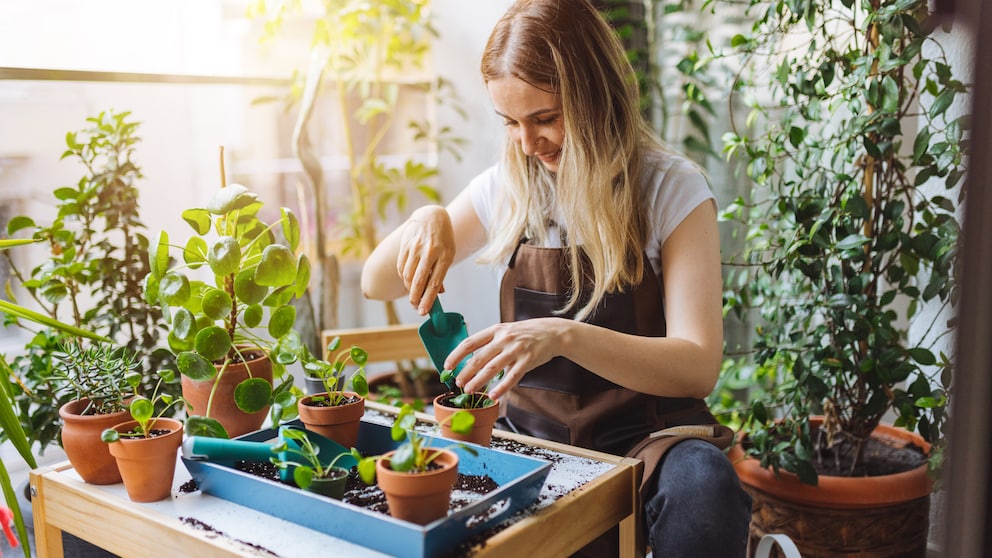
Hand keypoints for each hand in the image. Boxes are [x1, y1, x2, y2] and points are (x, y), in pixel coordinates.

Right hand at [397, 206, 454, 313]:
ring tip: (413, 295)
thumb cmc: (443, 239)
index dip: (428, 299)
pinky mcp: (405, 245)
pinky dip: (404, 278)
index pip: (435, 282)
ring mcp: (415, 248)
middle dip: (415, 298)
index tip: (424, 311)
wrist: (431, 216)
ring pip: (408, 276)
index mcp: (444, 255)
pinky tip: (408, 282)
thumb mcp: (449, 254)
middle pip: (419, 281)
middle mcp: (429, 251)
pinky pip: (401, 267)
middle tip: (416, 307)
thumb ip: (441, 273)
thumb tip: (438, 293)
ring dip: (409, 289)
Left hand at [446, 318, 568, 399]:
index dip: (456, 355)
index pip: (470, 342)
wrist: (553, 332)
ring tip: (470, 390)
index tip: (447, 366)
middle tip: (458, 383)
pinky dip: (502, 388)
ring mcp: (516, 349)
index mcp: (495, 330)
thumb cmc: (526, 334)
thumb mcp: (506, 331)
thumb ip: (490, 343)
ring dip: (479, 381)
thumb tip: (471, 360)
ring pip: (492, 368)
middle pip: (479, 357)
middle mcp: (504, 339)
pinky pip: (512, 377)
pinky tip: (493, 395)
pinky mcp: (527, 360)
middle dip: (466, 372)